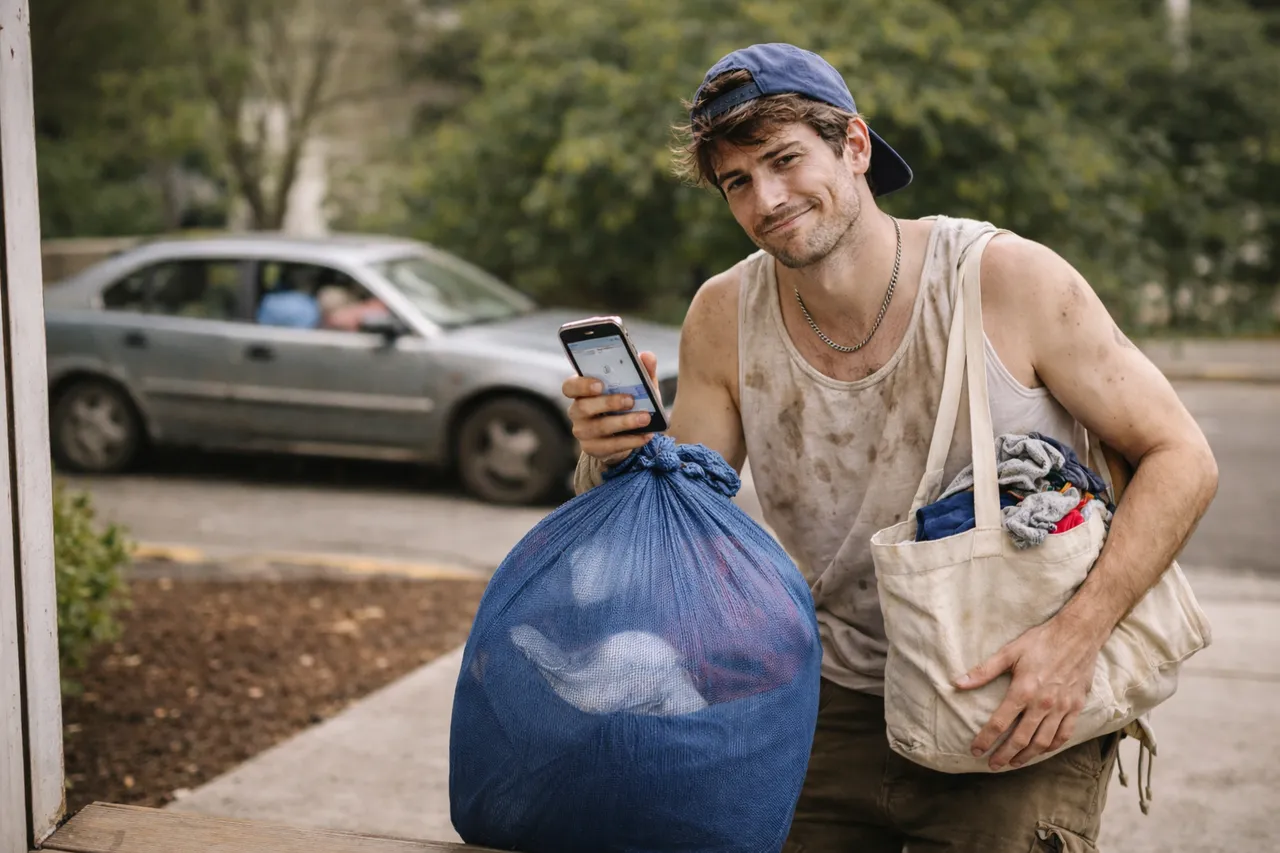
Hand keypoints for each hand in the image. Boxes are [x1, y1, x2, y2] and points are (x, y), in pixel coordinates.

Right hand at [563, 351, 661, 465]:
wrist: (627, 434)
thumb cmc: (628, 403)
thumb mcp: (638, 385)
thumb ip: (642, 370)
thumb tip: (647, 356)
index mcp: (582, 391)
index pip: (569, 386)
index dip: (581, 385)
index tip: (600, 384)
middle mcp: (577, 411)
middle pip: (583, 407)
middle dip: (608, 403)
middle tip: (630, 400)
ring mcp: (583, 431)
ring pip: (599, 427)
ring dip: (624, 423)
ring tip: (645, 418)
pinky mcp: (593, 449)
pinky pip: (610, 446)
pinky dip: (630, 440)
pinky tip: (646, 435)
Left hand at [954, 614, 1104, 769]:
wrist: (1078, 634)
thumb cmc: (1041, 641)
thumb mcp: (1009, 652)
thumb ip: (984, 671)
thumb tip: (958, 683)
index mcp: (1023, 690)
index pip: (999, 723)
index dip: (986, 739)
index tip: (975, 750)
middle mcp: (1043, 704)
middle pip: (1020, 739)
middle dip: (1004, 754)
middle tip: (992, 765)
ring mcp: (1062, 708)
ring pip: (1043, 742)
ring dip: (1027, 756)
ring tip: (1013, 763)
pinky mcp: (1076, 707)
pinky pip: (1064, 735)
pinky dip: (1052, 747)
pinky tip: (1042, 751)